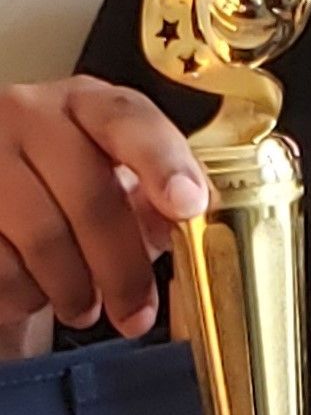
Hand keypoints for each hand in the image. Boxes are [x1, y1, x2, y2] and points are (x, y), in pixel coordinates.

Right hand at [0, 76, 209, 355]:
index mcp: (85, 102)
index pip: (128, 119)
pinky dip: (25, 295)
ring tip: (84, 306)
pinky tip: (35, 291)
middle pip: (92, 196)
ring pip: (43, 239)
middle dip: (123, 268)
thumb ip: (156, 192)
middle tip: (137, 313)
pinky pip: (2, 267)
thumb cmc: (65, 189)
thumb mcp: (114, 176)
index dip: (163, 164)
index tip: (188, 206)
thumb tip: (188, 216)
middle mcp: (29, 115)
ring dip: (73, 290)